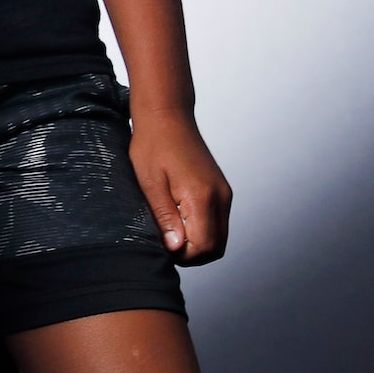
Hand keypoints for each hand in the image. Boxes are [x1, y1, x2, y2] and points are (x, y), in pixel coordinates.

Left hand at [130, 110, 230, 263]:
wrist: (167, 116)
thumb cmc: (153, 145)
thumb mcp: (149, 182)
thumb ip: (165, 217)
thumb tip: (176, 248)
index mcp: (202, 196)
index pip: (204, 246)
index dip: (183, 256)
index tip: (161, 246)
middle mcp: (220, 197)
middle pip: (215, 248)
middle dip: (191, 255)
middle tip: (164, 242)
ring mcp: (224, 194)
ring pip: (219, 237)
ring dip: (196, 243)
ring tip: (169, 231)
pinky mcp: (221, 191)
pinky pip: (217, 223)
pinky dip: (201, 231)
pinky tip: (178, 220)